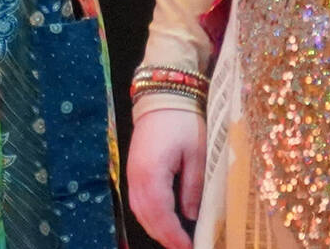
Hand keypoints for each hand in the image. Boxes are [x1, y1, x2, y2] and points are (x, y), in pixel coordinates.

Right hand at [127, 106, 205, 247]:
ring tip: (174, 240)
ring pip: (139, 210)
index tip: (189, 248)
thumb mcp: (197, 154)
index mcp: (152, 173)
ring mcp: (132, 172)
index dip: (174, 235)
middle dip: (164, 237)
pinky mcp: (133, 168)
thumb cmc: (183, 121)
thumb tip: (191, 216)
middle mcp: (136, 176)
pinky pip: (138, 199)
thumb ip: (193, 187)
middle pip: (146, 216)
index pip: (161, 214)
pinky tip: (162, 221)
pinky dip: (150, 215)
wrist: (163, 94)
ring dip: (155, 228)